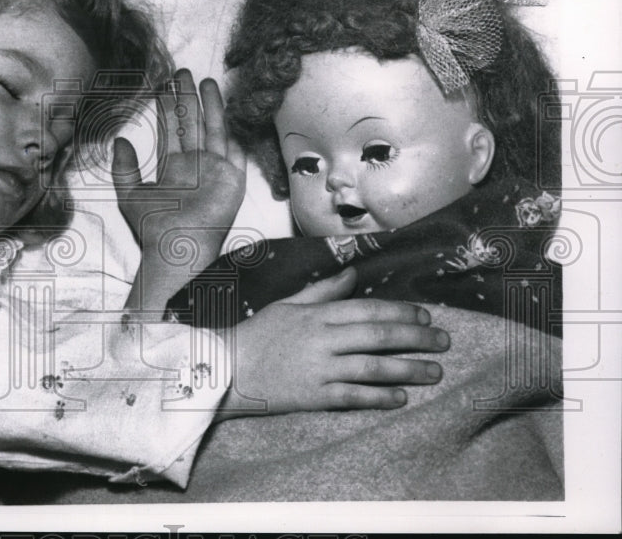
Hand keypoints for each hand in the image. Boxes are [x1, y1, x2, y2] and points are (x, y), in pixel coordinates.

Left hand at [112, 68, 246, 262]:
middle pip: (193, 123)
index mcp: (173, 167)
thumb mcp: (130, 194)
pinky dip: (234, 132)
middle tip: (183, 72)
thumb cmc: (153, 227)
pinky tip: (231, 111)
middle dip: (188, 98)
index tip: (165, 85)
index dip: (169, 107)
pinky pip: (235, 151)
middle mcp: (195, 165)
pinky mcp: (232, 179)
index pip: (172, 130)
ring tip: (206, 81)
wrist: (177, 247)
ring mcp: (215, 170)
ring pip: (214, 129)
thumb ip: (124, 168)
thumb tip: (119, 140)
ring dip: (211, 106)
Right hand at [218, 268, 448, 415]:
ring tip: (434, 372)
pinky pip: (353, 397)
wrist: (227, 369)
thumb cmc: (258, 335)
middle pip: (378, 335)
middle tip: (444, 342)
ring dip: (407, 369)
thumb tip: (353, 275)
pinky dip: (379, 397)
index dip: (401, 311)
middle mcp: (322, 339)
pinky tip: (400, 398)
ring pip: (372, 367)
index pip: (368, 309)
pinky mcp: (313, 396)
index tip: (426, 316)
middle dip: (416, 337)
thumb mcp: (288, 304)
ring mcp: (318, 369)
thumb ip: (322, 290)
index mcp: (317, 314)